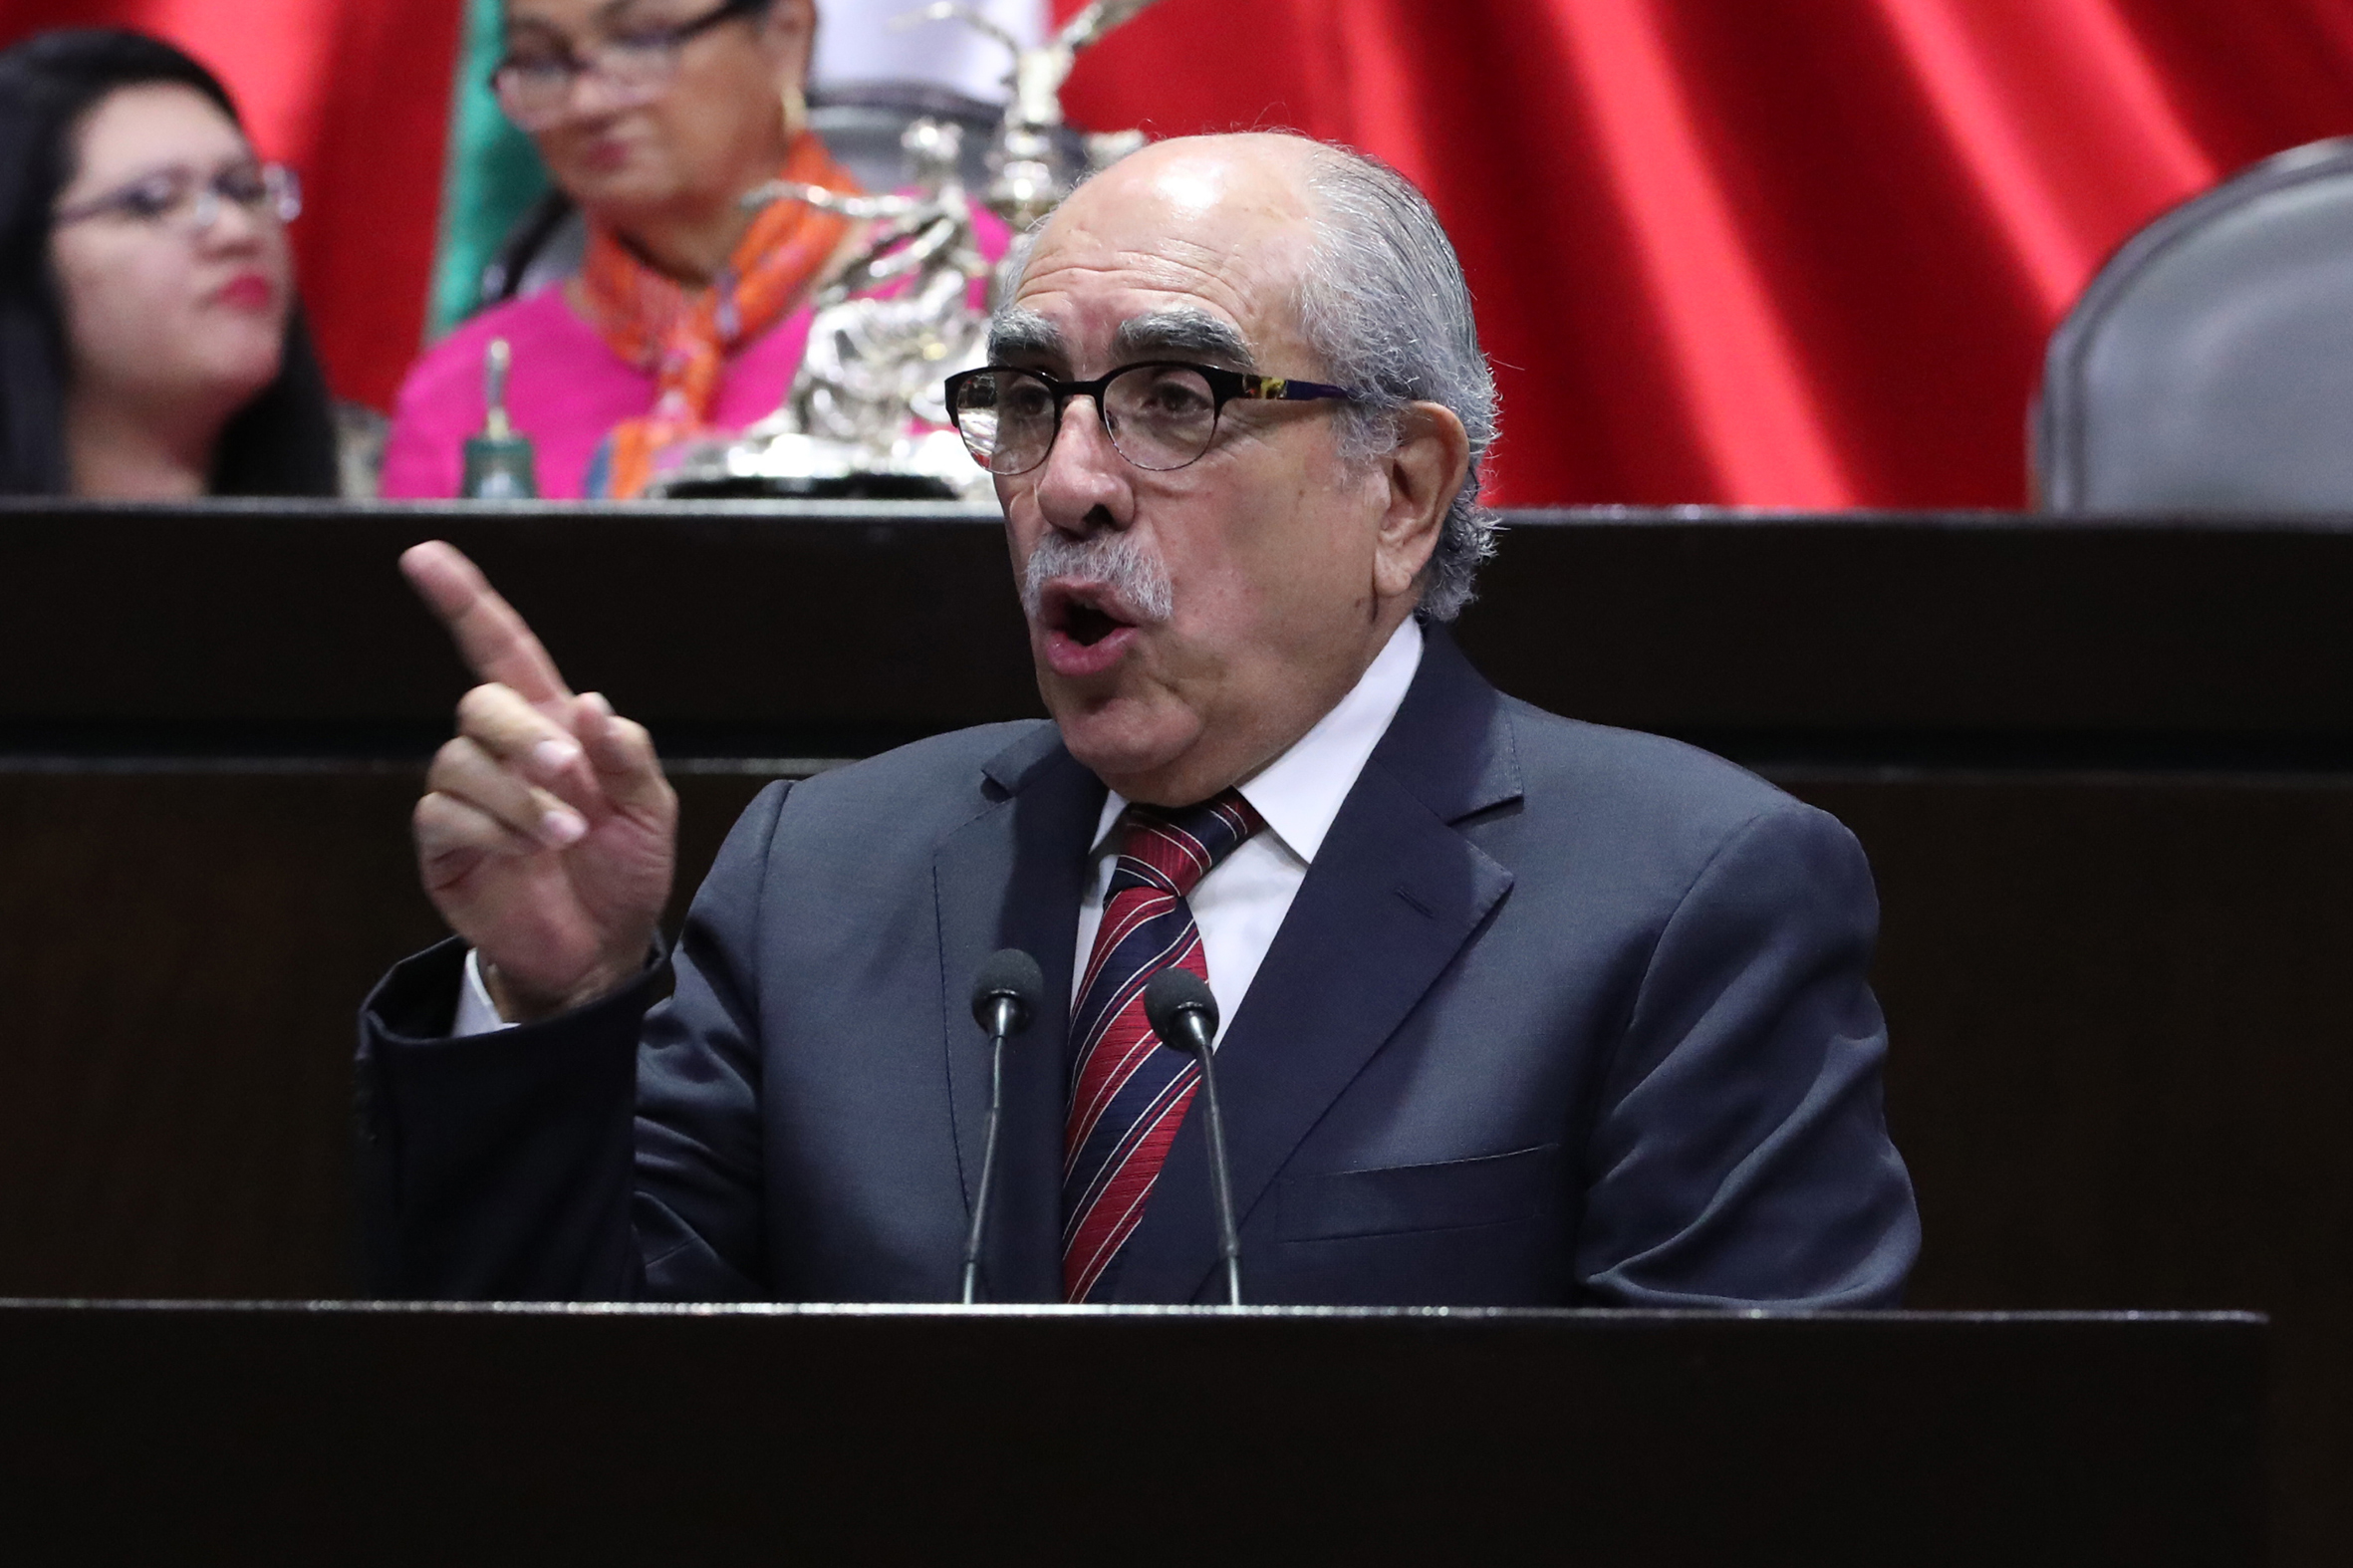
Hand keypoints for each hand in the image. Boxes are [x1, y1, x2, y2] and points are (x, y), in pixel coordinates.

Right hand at [402, 541, 676, 1020]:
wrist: (603, 950)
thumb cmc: (625, 871)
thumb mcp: (650, 810)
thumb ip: (627, 755)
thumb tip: (589, 703)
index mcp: (552, 725)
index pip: (500, 648)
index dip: (464, 601)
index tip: (424, 555)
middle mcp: (501, 751)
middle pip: (480, 702)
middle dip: (524, 735)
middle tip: (571, 779)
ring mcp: (467, 796)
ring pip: (460, 760)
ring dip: (519, 796)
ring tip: (566, 837)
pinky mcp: (445, 844)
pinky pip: (444, 813)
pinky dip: (493, 830)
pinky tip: (529, 854)